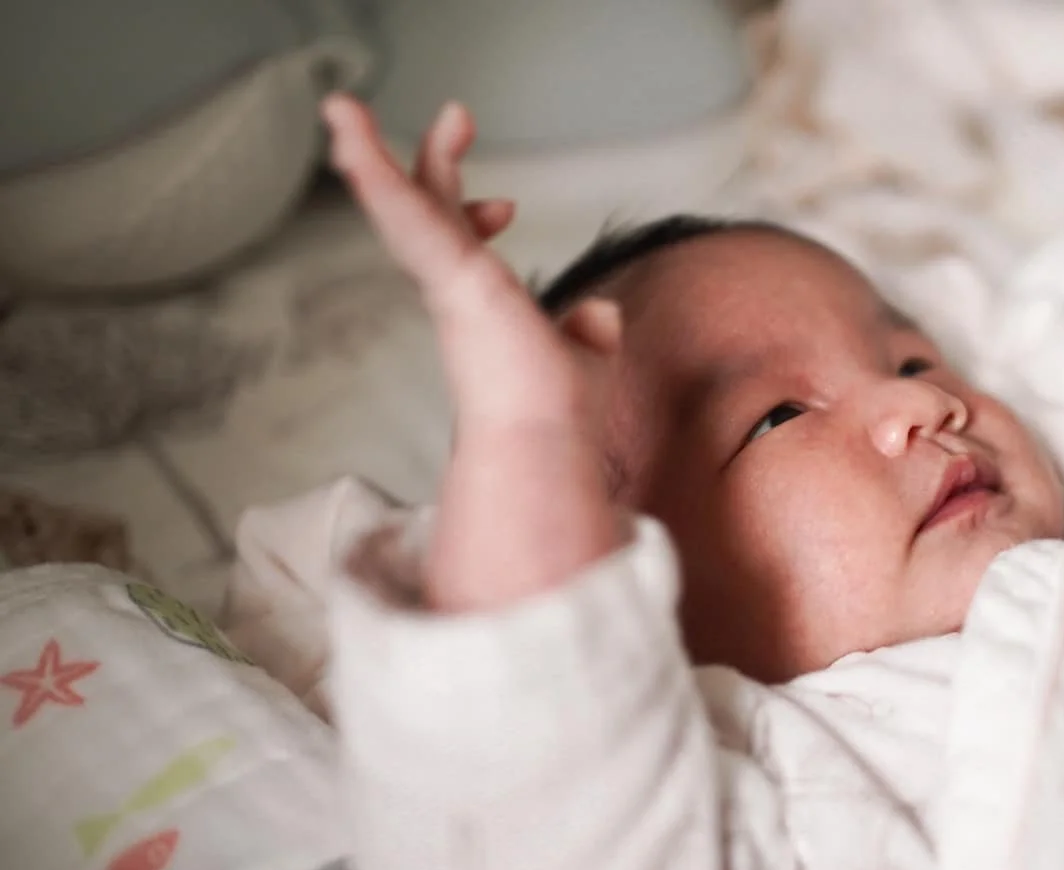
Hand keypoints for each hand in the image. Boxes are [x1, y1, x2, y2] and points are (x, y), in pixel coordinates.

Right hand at [323, 94, 623, 609]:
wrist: (547, 447)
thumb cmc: (559, 415)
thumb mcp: (584, 356)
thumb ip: (587, 330)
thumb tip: (600, 314)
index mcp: (480, 308)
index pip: (462, 246)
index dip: (476, 216)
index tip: (508, 207)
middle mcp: (455, 294)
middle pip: (427, 214)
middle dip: (435, 163)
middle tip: (458, 113)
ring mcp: (447, 283)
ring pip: (400, 208)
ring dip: (368, 156)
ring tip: (340, 106)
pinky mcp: (448, 275)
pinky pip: (402, 211)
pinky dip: (377, 172)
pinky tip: (351, 131)